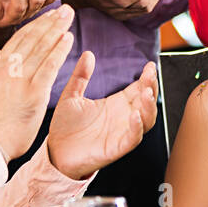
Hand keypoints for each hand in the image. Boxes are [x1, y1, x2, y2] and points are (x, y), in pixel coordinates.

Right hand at [0, 5, 76, 161]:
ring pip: (41, 47)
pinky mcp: (33, 92)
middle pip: (32, 38)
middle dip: (50, 21)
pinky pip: (49, 66)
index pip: (20, 38)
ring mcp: (20, 79)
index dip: (37, 24)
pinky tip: (68, 38)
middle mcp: (7, 68)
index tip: (50, 14)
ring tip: (69, 16)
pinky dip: (59, 50)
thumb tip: (0, 53)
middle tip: (65, 8)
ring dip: (57, 29)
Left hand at [46, 59, 158, 180]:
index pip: (139, 88)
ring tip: (146, 93)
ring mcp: (122, 132)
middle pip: (147, 101)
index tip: (149, 65)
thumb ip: (80, 76)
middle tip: (150, 75)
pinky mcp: (117, 148)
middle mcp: (123, 117)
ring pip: (146, 119)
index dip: (147, 77)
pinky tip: (134, 115)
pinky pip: (133, 138)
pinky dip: (137, 127)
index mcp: (116, 104)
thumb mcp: (71, 96)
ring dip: (148, 106)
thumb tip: (87, 54)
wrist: (55, 152)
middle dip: (151, 87)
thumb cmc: (65, 127)